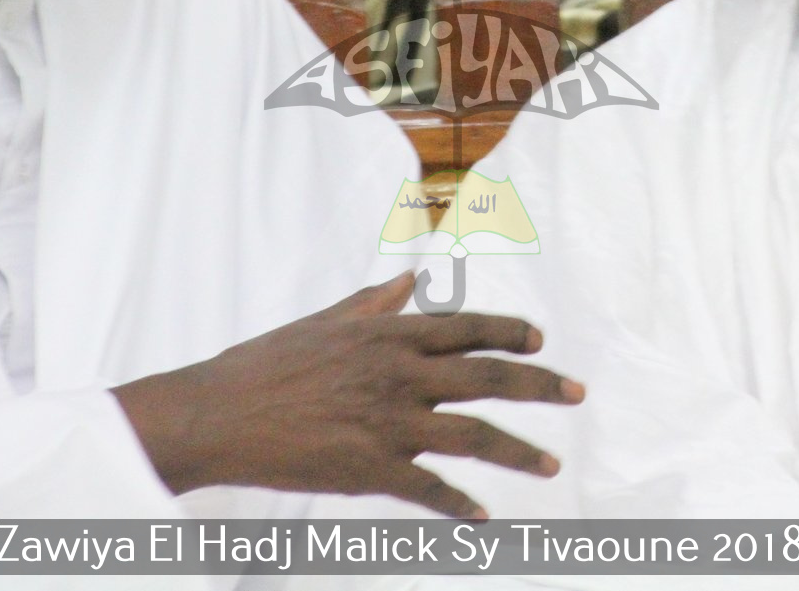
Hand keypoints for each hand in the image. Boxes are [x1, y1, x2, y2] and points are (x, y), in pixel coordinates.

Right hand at [112, 273, 582, 517]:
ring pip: (473, 435)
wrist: (219, 414)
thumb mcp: (324, 322)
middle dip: (540, 385)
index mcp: (389, 335)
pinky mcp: (371, 468)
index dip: (510, 334)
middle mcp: (400, 374)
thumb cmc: (266, 364)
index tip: (540, 342)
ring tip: (550, 465)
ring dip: (518, 451)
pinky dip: (459, 505)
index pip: (468, 328)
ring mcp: (389, 422)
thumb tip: (410, 280)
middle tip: (578, 393)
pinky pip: (429, 489)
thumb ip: (373, 303)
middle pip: (488, 377)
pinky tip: (482, 517)